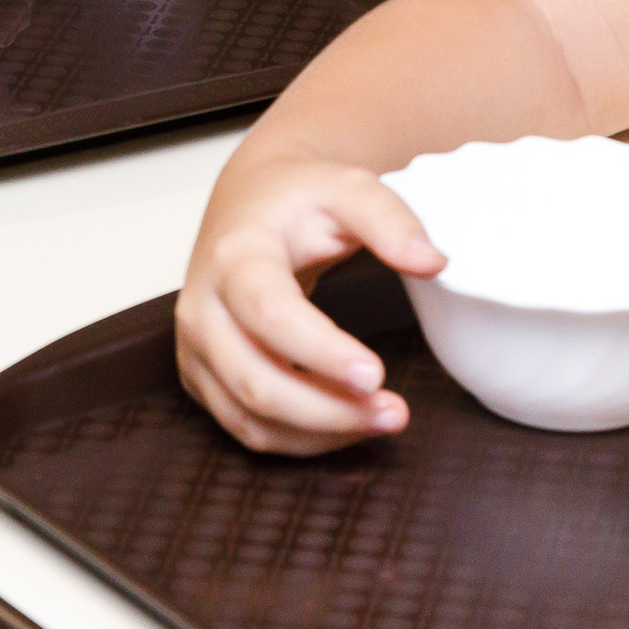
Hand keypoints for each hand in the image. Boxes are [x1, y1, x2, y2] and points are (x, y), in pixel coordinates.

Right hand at [176, 156, 443, 454]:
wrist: (248, 204)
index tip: (376, 375)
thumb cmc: (296, 200)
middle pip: (256, 381)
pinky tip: (346, 424)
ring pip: (250, 418)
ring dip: (319, 434)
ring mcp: (196, 348)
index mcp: (235, 255)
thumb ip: (390, 221)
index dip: (321, 353)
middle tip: (394, 412)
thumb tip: (433, 262)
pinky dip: (299, 439)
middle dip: (328, 411)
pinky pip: (246, 428)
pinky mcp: (201, 376)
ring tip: (381, 421)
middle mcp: (203, 306)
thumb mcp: (347, 189)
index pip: (270, 314)